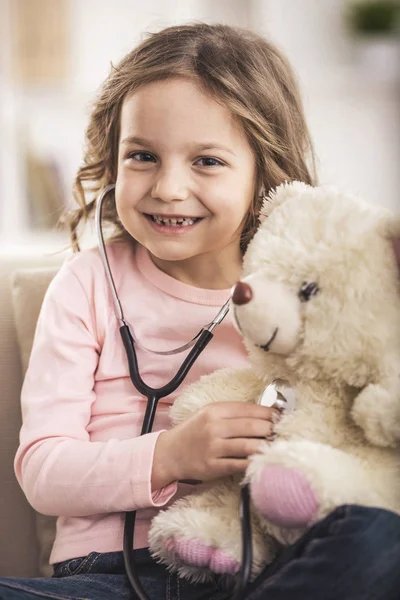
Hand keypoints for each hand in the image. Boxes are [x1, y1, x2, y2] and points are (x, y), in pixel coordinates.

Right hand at [151, 402, 280, 488]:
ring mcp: (213, 447)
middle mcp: (214, 427)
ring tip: (277, 447)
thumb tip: (264, 414)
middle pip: (253, 426)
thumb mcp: (209, 414)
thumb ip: (232, 413)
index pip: (249, 409)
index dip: (270, 413)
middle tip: (283, 433)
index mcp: (215, 410)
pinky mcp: (213, 466)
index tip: (282, 417)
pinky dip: (254, 463)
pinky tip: (263, 461)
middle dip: (272, 430)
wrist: (170, 453)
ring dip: (267, 446)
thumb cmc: (195, 431)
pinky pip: (240, 464)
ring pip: (249, 446)